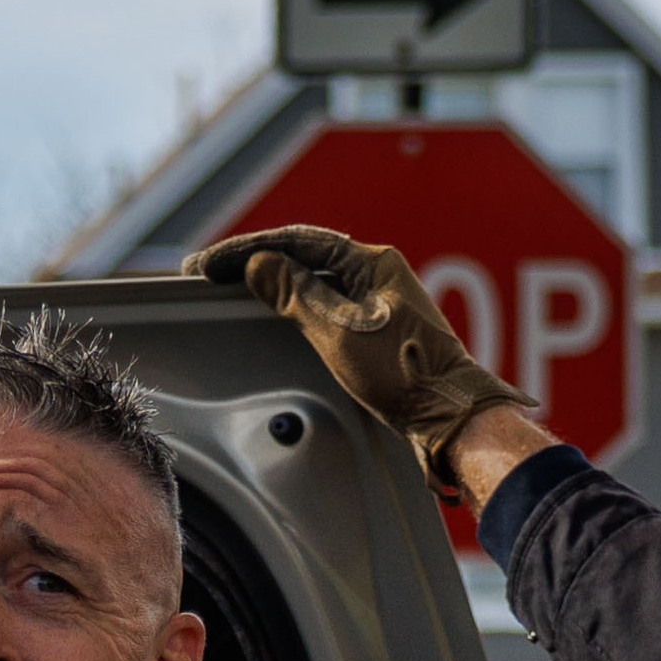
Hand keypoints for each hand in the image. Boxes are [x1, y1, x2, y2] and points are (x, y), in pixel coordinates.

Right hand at [188, 223, 544, 491]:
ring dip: (276, 284)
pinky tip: (283, 317)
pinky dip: (298, 308)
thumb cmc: (404, 375)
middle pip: (305, 259)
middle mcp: (379, 277)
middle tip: (212, 274)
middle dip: (256, 264)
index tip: (208, 264)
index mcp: (372, 263)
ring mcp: (382, 304)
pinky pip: (330, 308)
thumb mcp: (339, 332)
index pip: (297, 243)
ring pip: (317, 283)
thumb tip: (259, 264)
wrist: (451, 417)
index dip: (247, 251)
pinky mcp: (383, 334)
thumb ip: (296, 296)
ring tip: (237, 289)